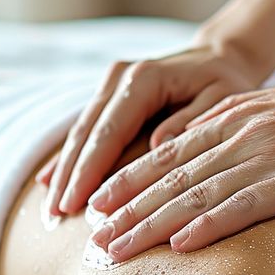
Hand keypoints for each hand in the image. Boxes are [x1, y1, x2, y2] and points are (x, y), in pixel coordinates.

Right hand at [40, 45, 266, 218]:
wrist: (220, 56)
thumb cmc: (226, 81)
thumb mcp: (221, 99)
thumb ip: (190, 121)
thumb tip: (157, 147)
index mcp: (145, 79)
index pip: (109, 132)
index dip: (89, 170)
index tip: (73, 205)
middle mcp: (120, 79)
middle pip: (86, 134)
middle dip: (68, 177)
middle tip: (52, 217)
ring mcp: (110, 86)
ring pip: (79, 134)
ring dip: (63, 172)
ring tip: (49, 211)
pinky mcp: (109, 97)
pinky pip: (85, 131)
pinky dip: (69, 158)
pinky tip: (48, 183)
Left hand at [89, 58, 274, 261]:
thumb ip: (246, 124)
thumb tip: (213, 142)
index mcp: (237, 116)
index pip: (168, 152)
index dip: (129, 181)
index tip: (98, 206)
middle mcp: (242, 133)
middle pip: (170, 176)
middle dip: (125, 209)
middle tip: (89, 239)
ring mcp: (268, 154)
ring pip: (195, 192)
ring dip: (150, 224)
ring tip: (115, 251)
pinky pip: (245, 204)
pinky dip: (210, 225)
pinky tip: (183, 245)